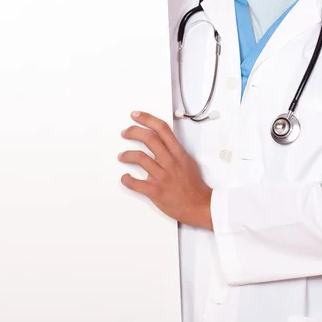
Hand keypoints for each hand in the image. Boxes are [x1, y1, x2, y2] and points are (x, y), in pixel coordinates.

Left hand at [118, 111, 212, 229]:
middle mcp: (169, 161)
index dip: (147, 119)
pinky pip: (135, 183)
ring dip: (126, 155)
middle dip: (133, 132)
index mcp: (178, 153)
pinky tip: (125, 177)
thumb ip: (175, 151)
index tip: (136, 115)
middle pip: (148, 138)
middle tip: (125, 132)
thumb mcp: (188, 161)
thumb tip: (162, 142)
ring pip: (139, 158)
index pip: (162, 129)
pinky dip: (127, 179)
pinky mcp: (155, 191)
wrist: (199, 205)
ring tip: (122, 156)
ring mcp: (161, 176)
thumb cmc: (194, 185)